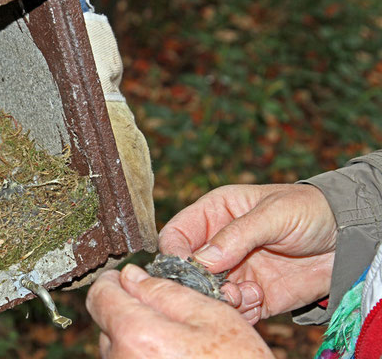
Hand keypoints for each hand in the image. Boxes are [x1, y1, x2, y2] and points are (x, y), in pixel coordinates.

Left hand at [86, 265, 273, 357]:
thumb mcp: (212, 317)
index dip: (114, 281)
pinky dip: (142, 357)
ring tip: (177, 345)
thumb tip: (131, 275)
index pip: (100, 295)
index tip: (127, 277)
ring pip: (117, 347)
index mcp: (136, 335)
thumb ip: (165, 291)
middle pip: (108, 322)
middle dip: (131, 311)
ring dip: (138, 338)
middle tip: (168, 316)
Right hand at [159, 184, 336, 322]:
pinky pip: (233, 310)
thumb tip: (202, 259)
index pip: (178, 233)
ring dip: (221, 300)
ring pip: (207, 294)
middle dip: (198, 283)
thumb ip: (237, 234)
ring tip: (245, 293)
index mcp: (215, 213)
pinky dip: (240, 312)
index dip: (175, 251)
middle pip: (187, 269)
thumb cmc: (310, 210)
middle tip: (221, 288)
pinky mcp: (251, 295)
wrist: (348, 238)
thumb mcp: (274, 213)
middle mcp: (218, 244)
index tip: (185, 267)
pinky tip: (258, 298)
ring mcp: (234, 271)